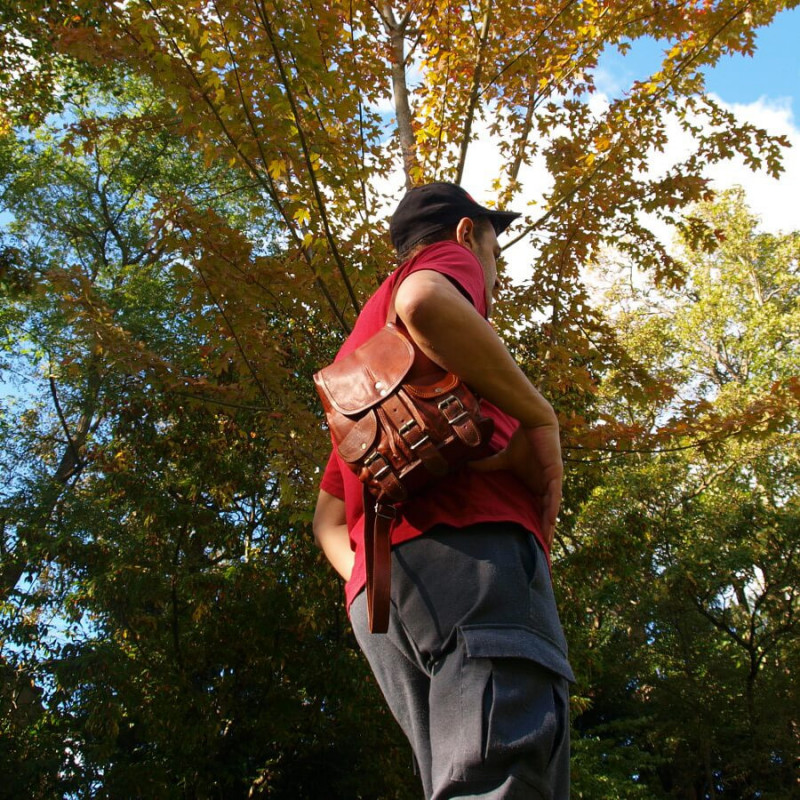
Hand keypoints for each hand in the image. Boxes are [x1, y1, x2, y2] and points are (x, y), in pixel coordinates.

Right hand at [469, 422, 562, 548]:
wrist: (534, 423)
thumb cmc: (523, 441)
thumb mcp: (503, 459)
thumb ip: (488, 465)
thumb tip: (467, 466)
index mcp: (536, 484)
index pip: (538, 508)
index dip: (537, 523)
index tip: (534, 539)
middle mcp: (546, 485)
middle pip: (547, 512)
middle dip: (546, 529)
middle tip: (542, 548)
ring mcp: (552, 480)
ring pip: (553, 507)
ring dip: (550, 523)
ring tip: (547, 539)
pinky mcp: (555, 472)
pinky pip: (555, 493)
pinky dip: (553, 507)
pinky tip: (552, 520)